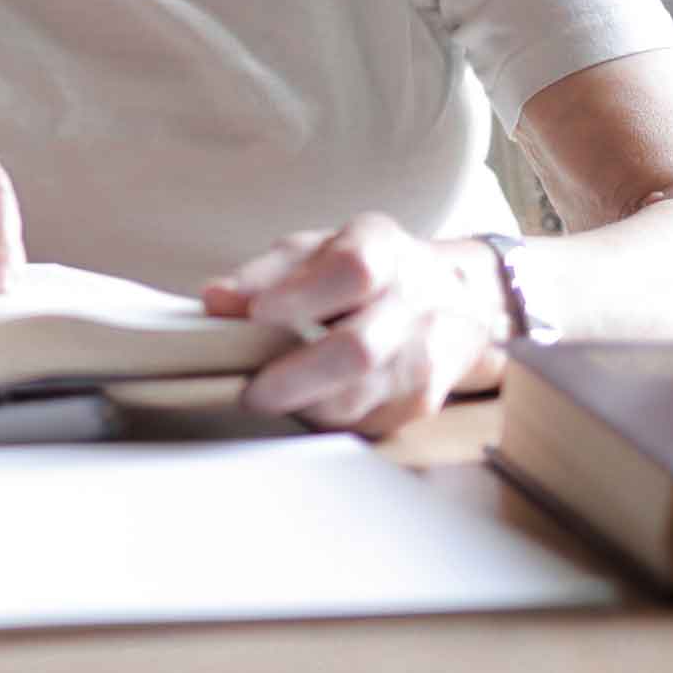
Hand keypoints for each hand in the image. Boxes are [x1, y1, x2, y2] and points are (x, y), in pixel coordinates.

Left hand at [201, 212, 508, 434]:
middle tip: (250, 389)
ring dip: (304, 404)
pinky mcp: (422, 402)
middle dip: (295, 376)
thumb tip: (215, 300)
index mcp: (384, 251)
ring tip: (265, 398)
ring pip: (361, 398)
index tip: (257, 314)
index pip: (351, 270)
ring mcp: (425, 357)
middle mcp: (414, 303)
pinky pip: (365, 421)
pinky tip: (302, 405)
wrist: (457, 302)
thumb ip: (264, 274)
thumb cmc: (365, 273)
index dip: (302, 295)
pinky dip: (324, 418)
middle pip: (359, 350)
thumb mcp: (315, 252)